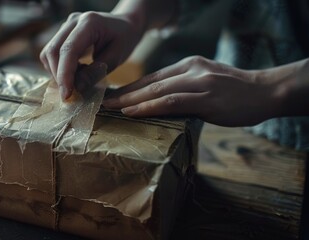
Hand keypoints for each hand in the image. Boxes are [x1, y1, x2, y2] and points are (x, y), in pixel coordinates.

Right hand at [39, 11, 143, 99]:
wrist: (124, 24)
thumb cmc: (124, 39)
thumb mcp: (116, 58)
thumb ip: (96, 72)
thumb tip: (77, 88)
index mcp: (89, 23)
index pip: (68, 50)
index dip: (64, 74)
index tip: (67, 95)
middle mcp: (73, 21)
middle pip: (53, 51)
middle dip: (59, 76)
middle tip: (71, 94)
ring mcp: (65, 26)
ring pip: (48, 53)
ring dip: (58, 72)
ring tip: (78, 79)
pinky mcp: (62, 34)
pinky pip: (52, 53)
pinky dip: (60, 68)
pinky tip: (76, 71)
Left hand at [103, 56, 281, 126]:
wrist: (265, 91)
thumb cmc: (234, 92)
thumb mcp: (206, 83)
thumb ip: (184, 90)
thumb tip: (159, 104)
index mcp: (188, 66)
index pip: (152, 77)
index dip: (130, 88)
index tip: (112, 96)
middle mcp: (190, 70)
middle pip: (149, 82)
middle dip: (124, 94)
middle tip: (102, 102)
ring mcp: (198, 83)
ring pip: (156, 90)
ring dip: (130, 100)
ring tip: (111, 109)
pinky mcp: (206, 98)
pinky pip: (171, 102)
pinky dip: (149, 106)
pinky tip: (133, 112)